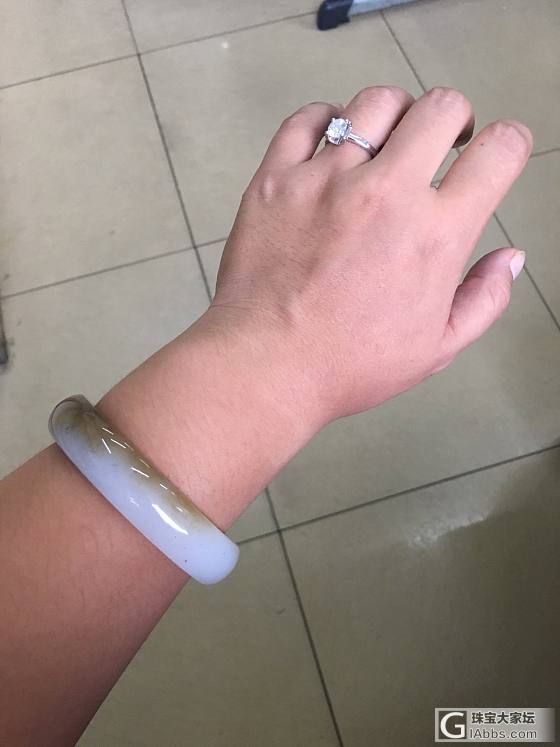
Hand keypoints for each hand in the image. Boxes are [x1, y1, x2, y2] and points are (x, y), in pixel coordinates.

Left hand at [205, 86, 530, 422]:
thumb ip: (483, 299)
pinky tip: (332, 139)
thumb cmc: (349, 366)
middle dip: (454, 119)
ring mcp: (326, 180)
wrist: (266, 366)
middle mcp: (386, 193)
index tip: (499, 150)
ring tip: (387, 141)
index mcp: (435, 234)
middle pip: (440, 108)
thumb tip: (511, 258)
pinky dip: (326, 118)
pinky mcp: (277, 180)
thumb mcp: (435, 348)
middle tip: (444, 141)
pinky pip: (306, 120)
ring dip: (395, 114)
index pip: (498, 153)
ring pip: (375, 104)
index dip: (510, 143)